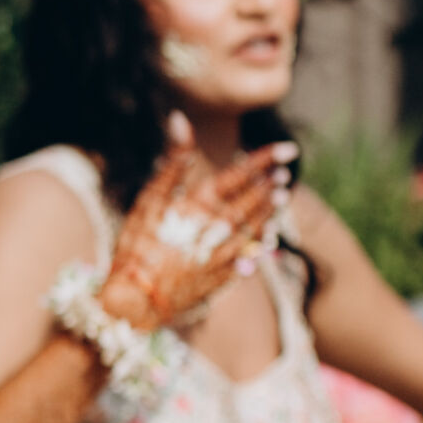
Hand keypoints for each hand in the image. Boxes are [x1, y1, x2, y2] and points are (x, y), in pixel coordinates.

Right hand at [102, 117, 294, 335]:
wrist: (133, 303)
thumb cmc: (135, 249)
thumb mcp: (147, 201)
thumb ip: (170, 162)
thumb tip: (180, 119)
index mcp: (199, 206)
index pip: (239, 175)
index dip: (264, 160)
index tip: (288, 149)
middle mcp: (218, 230)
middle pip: (251, 202)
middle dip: (270, 185)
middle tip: (285, 173)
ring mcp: (222, 257)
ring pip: (254, 228)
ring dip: (269, 211)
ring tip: (281, 198)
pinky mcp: (219, 279)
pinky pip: (247, 257)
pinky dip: (258, 244)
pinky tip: (265, 238)